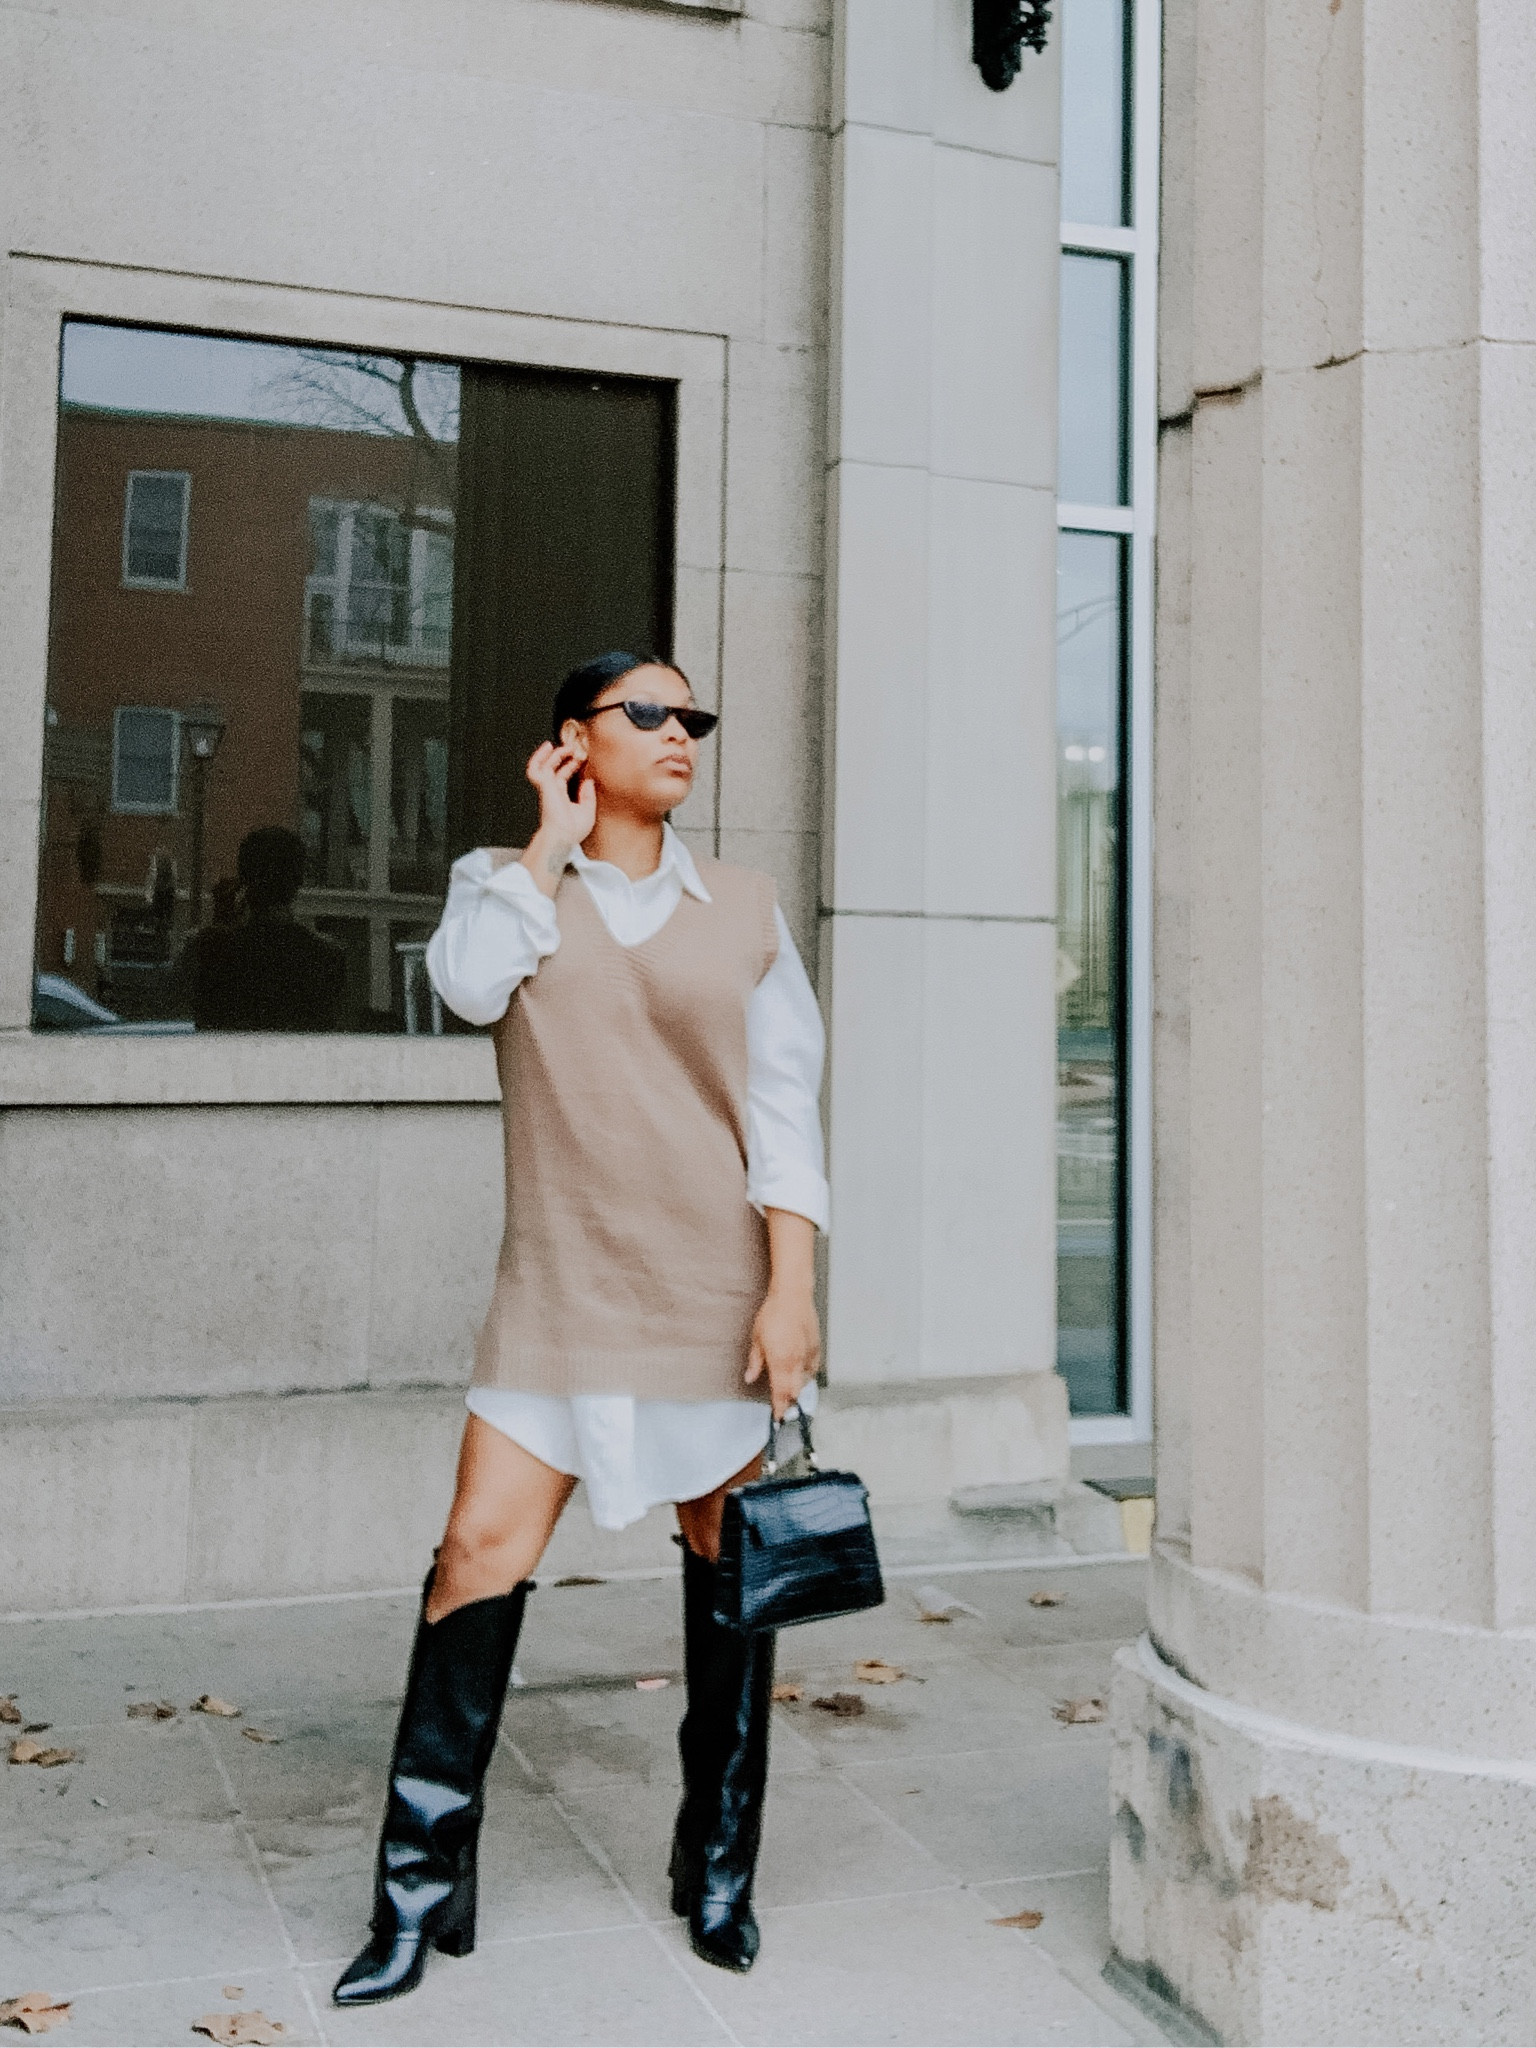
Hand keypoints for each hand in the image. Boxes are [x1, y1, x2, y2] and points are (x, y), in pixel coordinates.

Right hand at [520, 742, 596, 896]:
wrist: (562, 836)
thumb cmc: (573, 830)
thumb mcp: (587, 812)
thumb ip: (588, 796)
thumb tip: (588, 781)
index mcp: (561, 799)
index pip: (562, 778)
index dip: (571, 767)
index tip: (582, 759)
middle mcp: (552, 792)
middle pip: (554, 770)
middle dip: (563, 758)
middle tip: (574, 749)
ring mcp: (546, 788)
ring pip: (543, 767)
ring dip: (552, 755)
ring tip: (564, 746)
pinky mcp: (543, 786)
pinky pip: (535, 768)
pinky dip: (538, 757)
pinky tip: (548, 747)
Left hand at [744, 1284, 821, 1420]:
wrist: (792, 1296)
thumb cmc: (773, 1314)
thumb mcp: (757, 1339)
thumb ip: (755, 1362)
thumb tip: (750, 1377)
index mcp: (780, 1362)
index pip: (781, 1393)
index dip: (779, 1408)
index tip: (778, 1417)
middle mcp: (797, 1362)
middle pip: (795, 1392)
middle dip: (788, 1401)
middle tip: (782, 1405)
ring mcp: (808, 1355)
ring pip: (806, 1381)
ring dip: (797, 1388)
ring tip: (790, 1388)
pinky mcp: (816, 1347)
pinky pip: (813, 1368)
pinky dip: (807, 1374)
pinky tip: (801, 1371)